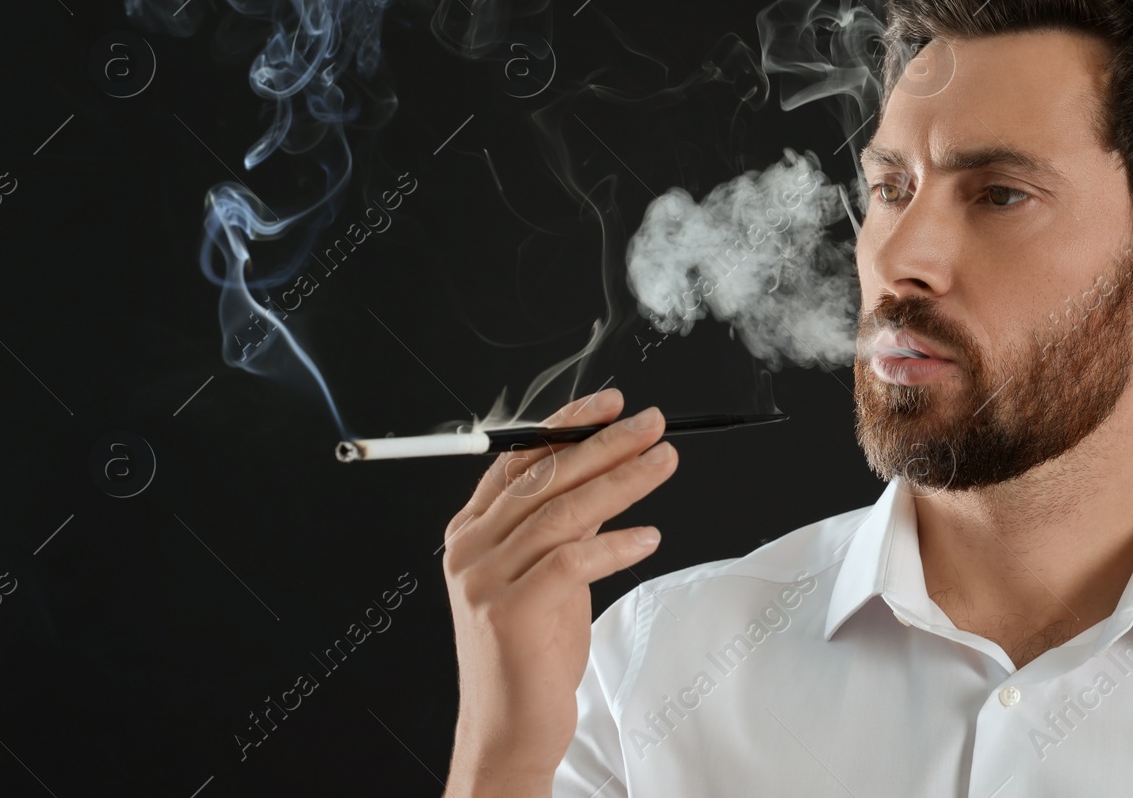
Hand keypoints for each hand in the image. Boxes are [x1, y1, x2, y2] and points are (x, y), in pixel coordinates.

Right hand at [441, 389, 676, 797]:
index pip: (517, 459)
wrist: (510, 728)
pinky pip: (571, 561)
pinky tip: (648, 536)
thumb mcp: (545, 574)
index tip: (609, 403)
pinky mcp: (510, 613)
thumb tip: (607, 469)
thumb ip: (563, 524)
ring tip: (663, 463)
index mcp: (470, 532)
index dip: (564, 424)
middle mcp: (470, 549)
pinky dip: (615, 544)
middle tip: (652, 424)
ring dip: (621, 482)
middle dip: (603, 443)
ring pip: (561, 512)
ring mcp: (485, 581)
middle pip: (543, 478)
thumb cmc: (531, 652)